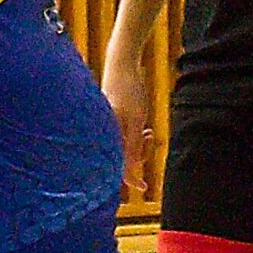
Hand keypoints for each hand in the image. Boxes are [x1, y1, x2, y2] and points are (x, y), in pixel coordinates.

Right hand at [101, 52, 155, 196]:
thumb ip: (132, 146)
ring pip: (125, 148)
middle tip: (149, 136)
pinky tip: (143, 127)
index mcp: (107, 136)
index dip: (131, 179)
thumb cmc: (128, 91)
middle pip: (123, 158)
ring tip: (147, 130)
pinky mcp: (110, 121)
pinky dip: (135, 135)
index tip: (145, 187)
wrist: (121, 65)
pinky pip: (124, 137)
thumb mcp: (135, 120)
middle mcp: (103, 134)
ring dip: (139, 143)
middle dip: (139, 154)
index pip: (118, 167)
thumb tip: (131, 170)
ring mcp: (106, 127)